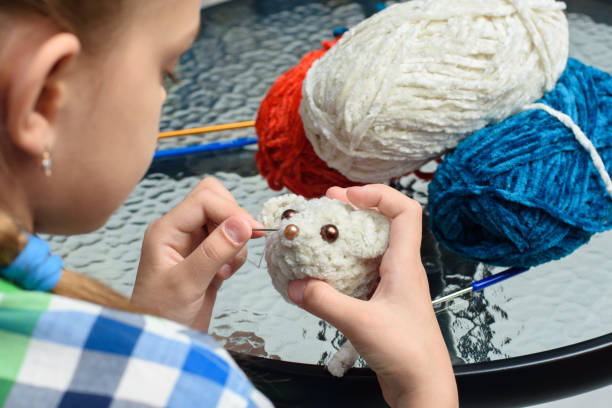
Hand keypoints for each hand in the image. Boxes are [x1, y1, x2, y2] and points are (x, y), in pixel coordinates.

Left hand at [131, 177, 263, 330]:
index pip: (204, 199)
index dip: (231, 210)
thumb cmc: (161, 316)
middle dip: (234, 220)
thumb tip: (243, 224)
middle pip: (214, 200)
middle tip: (242, 245)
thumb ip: (215, 251)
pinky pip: (229, 240)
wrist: (161, 344)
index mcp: (166, 230)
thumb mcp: (187, 283)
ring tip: (226, 269)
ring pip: (225, 220)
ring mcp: (192, 243)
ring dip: (235, 240)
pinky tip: (224, 275)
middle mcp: (178, 231)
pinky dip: (235, 253)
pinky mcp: (206, 257)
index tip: (253, 230)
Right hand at [288, 185, 457, 407]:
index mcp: (405, 264)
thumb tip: (296, 285)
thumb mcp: (361, 324)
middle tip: (326, 206)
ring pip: (372, 248)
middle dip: (356, 209)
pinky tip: (324, 274)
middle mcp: (401, 269)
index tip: (347, 196)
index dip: (378, 195)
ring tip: (321, 235)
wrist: (422, 386)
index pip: (405, 211)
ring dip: (348, 237)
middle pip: (384, 223)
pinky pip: (364, 272)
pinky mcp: (383, 301)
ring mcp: (393, 285)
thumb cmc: (407, 354)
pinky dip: (344, 265)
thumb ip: (326, 303)